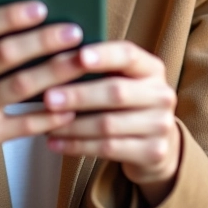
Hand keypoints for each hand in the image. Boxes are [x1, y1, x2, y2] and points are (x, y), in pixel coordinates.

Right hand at [0, 0, 84, 173]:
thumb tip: (33, 18)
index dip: (10, 15)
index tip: (41, 7)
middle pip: (5, 54)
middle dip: (42, 40)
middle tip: (74, 32)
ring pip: (20, 86)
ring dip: (55, 72)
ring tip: (81, 61)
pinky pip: (24, 123)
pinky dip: (50, 114)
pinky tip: (71, 106)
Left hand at [43, 41, 180, 204]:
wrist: (152, 138)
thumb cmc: (122, 96)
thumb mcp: (118, 76)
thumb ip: (93, 65)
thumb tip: (52, 54)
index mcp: (150, 67)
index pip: (128, 55)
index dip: (104, 55)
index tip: (79, 55)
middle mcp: (161, 94)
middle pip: (116, 92)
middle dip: (78, 95)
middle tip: (48, 98)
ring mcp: (160, 125)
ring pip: (108, 124)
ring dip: (73, 125)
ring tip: (46, 122)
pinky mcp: (153, 153)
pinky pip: (108, 149)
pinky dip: (77, 145)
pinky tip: (56, 142)